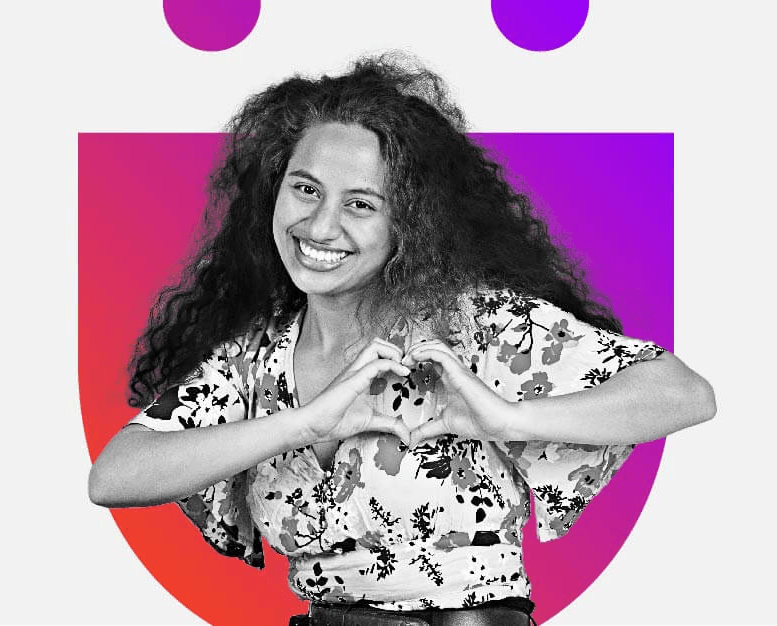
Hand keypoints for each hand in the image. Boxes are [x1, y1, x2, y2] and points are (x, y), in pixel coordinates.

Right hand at [301, 338, 411, 444]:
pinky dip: (393, 364)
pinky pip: (375, 364)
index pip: (378, 354)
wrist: (311, 427)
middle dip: (396, 349)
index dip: (396, 357)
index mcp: (359, 376)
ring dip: (394, 352)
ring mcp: (353, 373)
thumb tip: (406, 435)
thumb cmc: (334, 422)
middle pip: (377, 342)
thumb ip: (389, 424)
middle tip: (407, 367)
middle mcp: (356, 370)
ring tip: (404, 368)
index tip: (408, 373)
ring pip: (375, 345)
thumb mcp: (369, 422)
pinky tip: (403, 374)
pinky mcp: (352, 380)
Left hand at [402, 339, 519, 447]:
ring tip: (405, 358)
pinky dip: (424, 352)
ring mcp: (457, 369)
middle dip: (414, 349)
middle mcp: (454, 371)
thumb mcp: (445, 425)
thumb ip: (427, 429)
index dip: (415, 359)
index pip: (432, 359)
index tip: (401, 369)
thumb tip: (411, 439)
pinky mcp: (460, 372)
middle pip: (433, 347)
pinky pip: (440, 354)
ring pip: (436, 346)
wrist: (499, 424)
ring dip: (418, 348)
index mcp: (450, 380)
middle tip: (400, 361)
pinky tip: (413, 358)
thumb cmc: (479, 422)